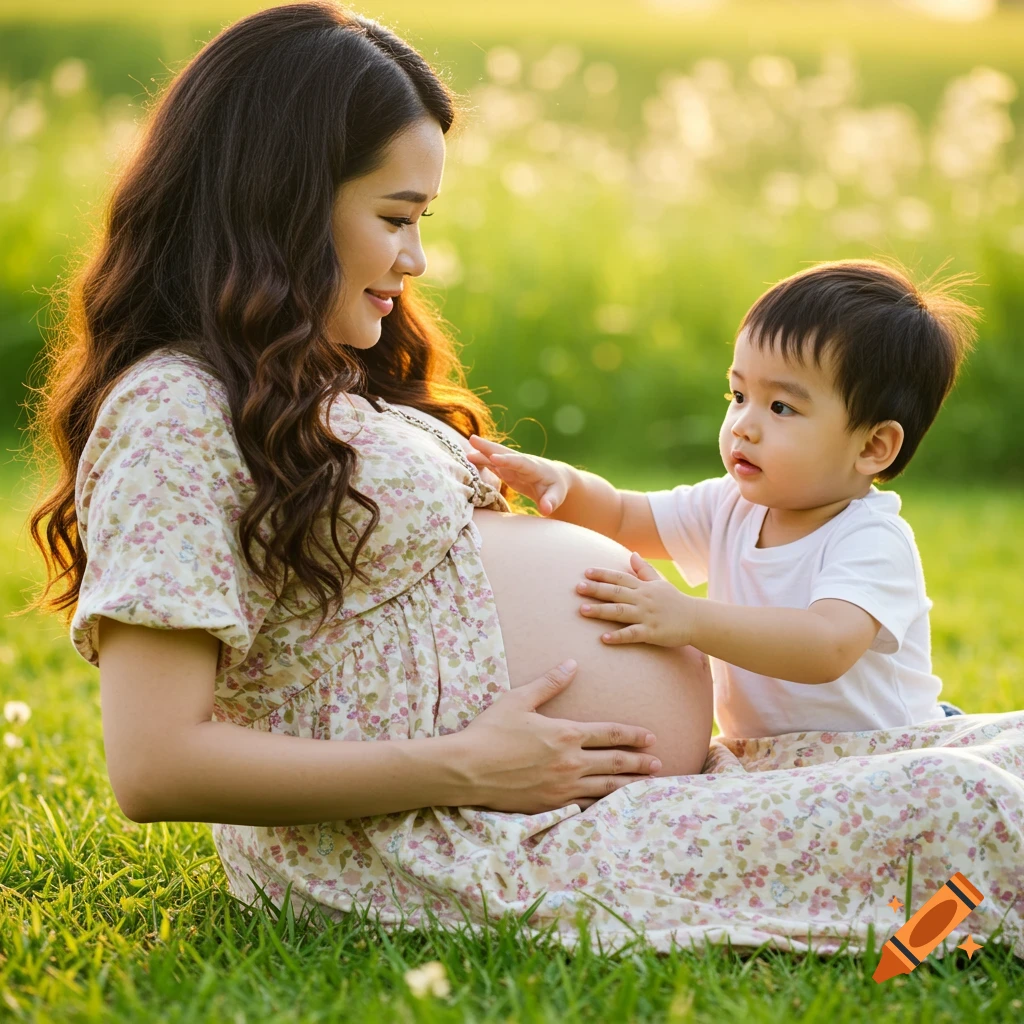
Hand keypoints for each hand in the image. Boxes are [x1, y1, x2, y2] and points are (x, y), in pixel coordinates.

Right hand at [457, 659, 661, 811]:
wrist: (467, 769)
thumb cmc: (490, 731)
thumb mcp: (519, 700)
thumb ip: (549, 683)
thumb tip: (572, 664)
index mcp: (565, 734)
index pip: (610, 733)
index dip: (633, 735)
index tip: (650, 737)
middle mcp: (570, 762)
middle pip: (616, 762)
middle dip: (640, 762)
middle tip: (658, 763)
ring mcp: (563, 787)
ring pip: (607, 788)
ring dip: (630, 785)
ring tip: (648, 784)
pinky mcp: (551, 805)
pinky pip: (587, 806)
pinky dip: (605, 805)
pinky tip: (615, 806)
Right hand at [466, 435, 569, 515]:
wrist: (554, 479)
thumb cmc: (556, 488)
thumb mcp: (556, 496)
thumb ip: (551, 501)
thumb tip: (546, 509)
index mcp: (533, 467)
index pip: (519, 462)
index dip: (507, 460)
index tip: (494, 457)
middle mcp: (521, 462)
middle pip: (504, 452)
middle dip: (489, 447)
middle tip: (473, 440)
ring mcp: (512, 465)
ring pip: (495, 456)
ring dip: (481, 452)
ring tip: (466, 451)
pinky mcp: (507, 470)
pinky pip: (492, 464)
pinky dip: (482, 460)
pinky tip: (469, 458)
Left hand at [577, 551, 695, 647]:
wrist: (697, 619)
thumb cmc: (675, 601)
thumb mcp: (659, 583)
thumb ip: (644, 570)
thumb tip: (632, 553)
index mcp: (643, 587)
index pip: (620, 578)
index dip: (603, 574)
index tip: (585, 572)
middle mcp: (643, 599)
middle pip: (616, 592)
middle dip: (596, 589)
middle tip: (577, 588)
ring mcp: (647, 615)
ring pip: (620, 612)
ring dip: (600, 611)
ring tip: (582, 611)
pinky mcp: (652, 632)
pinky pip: (632, 634)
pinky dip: (618, 636)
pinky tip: (604, 638)